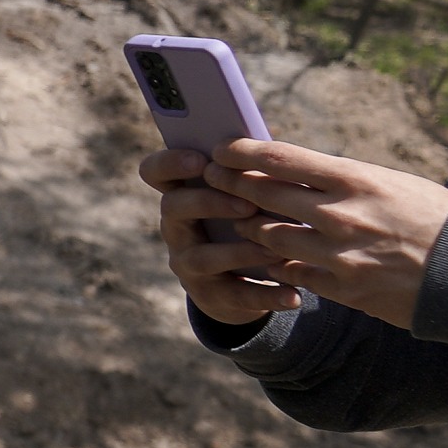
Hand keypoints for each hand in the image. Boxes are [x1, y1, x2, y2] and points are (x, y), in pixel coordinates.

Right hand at [140, 146, 293, 323]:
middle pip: (173, 208)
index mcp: (183, 194)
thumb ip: (251, 176)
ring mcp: (189, 264)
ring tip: (274, 250)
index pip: (155, 172)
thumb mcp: (245, 196)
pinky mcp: (211, 296)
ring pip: (202, 257)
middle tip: (247, 204)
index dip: (170, 163)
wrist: (247, 282)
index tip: (201, 160)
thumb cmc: (251, 222)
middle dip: (209, 203)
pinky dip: (266, 296)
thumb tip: (277, 151)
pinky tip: (292, 295)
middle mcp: (176, 228)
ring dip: (239, 252)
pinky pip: (236, 296)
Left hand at [202, 137, 447, 329]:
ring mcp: (337, 253)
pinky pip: (289, 271)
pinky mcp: (341, 287)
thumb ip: (338, 178)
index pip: (279, 158)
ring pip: (267, 236)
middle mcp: (339, 214)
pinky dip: (276, 262)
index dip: (240, 151)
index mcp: (354, 179)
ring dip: (250, 226)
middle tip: (212, 178)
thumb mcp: (388, 183)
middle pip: (261, 194)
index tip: (220, 148)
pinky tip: (272, 255)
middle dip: (229, 184)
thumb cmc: (431, 217)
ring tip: (242, 218)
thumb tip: (287, 167)